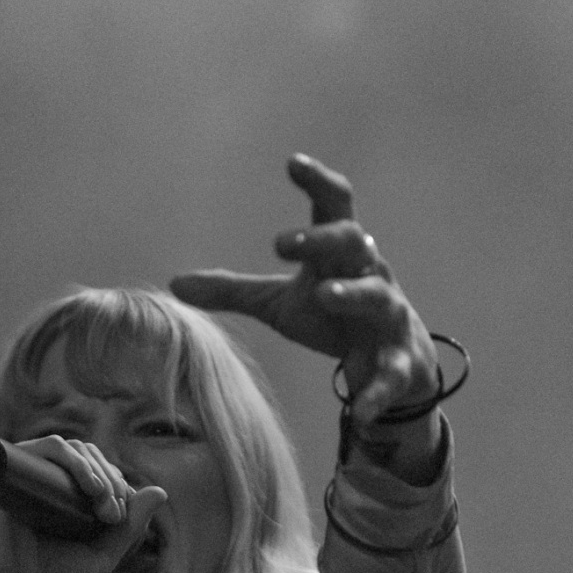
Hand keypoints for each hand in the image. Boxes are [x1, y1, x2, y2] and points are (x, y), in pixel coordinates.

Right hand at [0, 435, 168, 572]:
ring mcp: (26, 472)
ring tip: (103, 501)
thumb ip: (130, 527)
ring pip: (71, 448)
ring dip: (96, 470)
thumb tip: (160, 491)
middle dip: (110, 479)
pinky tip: (90, 487)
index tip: (119, 516)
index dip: (116, 484)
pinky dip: (74, 460)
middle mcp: (43, 480)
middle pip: (86, 455)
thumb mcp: (101, 556)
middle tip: (112, 513)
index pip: (96, 470)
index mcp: (61, 496)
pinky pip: (48, 446)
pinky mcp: (11, 469)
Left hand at [169, 154, 441, 443]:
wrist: (392, 361)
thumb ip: (232, 292)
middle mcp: (368, 276)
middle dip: (321, 239)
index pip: (334, 207)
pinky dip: (376, 390)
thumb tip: (173, 284)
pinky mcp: (399, 361)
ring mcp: (387, 317)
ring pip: (378, 297)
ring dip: (352, 294)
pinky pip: (391, 372)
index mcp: (339, 255)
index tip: (292, 163)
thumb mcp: (278, 304)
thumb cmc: (332, 317)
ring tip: (323, 295)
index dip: (317, 182)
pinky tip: (358, 409)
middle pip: (354, 242)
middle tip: (282, 243)